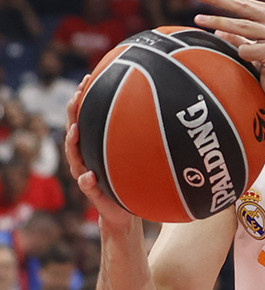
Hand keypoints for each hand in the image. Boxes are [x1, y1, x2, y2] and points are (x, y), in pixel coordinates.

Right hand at [64, 78, 134, 226]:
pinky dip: (87, 181)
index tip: (87, 78)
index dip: (83, 99)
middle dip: (73, 114)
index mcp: (94, 145)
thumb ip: (141, 137)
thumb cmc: (130, 178)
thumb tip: (167, 108)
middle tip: (76, 97)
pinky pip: (88, 186)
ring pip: (74, 157)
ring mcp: (86, 174)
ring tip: (75, 131)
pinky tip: (89, 175)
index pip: (85, 117)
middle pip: (74, 131)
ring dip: (73, 143)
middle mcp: (85, 157)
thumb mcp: (136, 154)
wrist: (125, 211)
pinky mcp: (93, 194)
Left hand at [192, 0, 264, 113]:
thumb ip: (241, 38)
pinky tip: (245, 62)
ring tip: (198, 19)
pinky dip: (239, 55)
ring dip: (218, 21)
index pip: (244, 3)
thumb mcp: (256, 49)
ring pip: (242, 26)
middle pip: (243, 7)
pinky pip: (246, 50)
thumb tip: (218, 31)